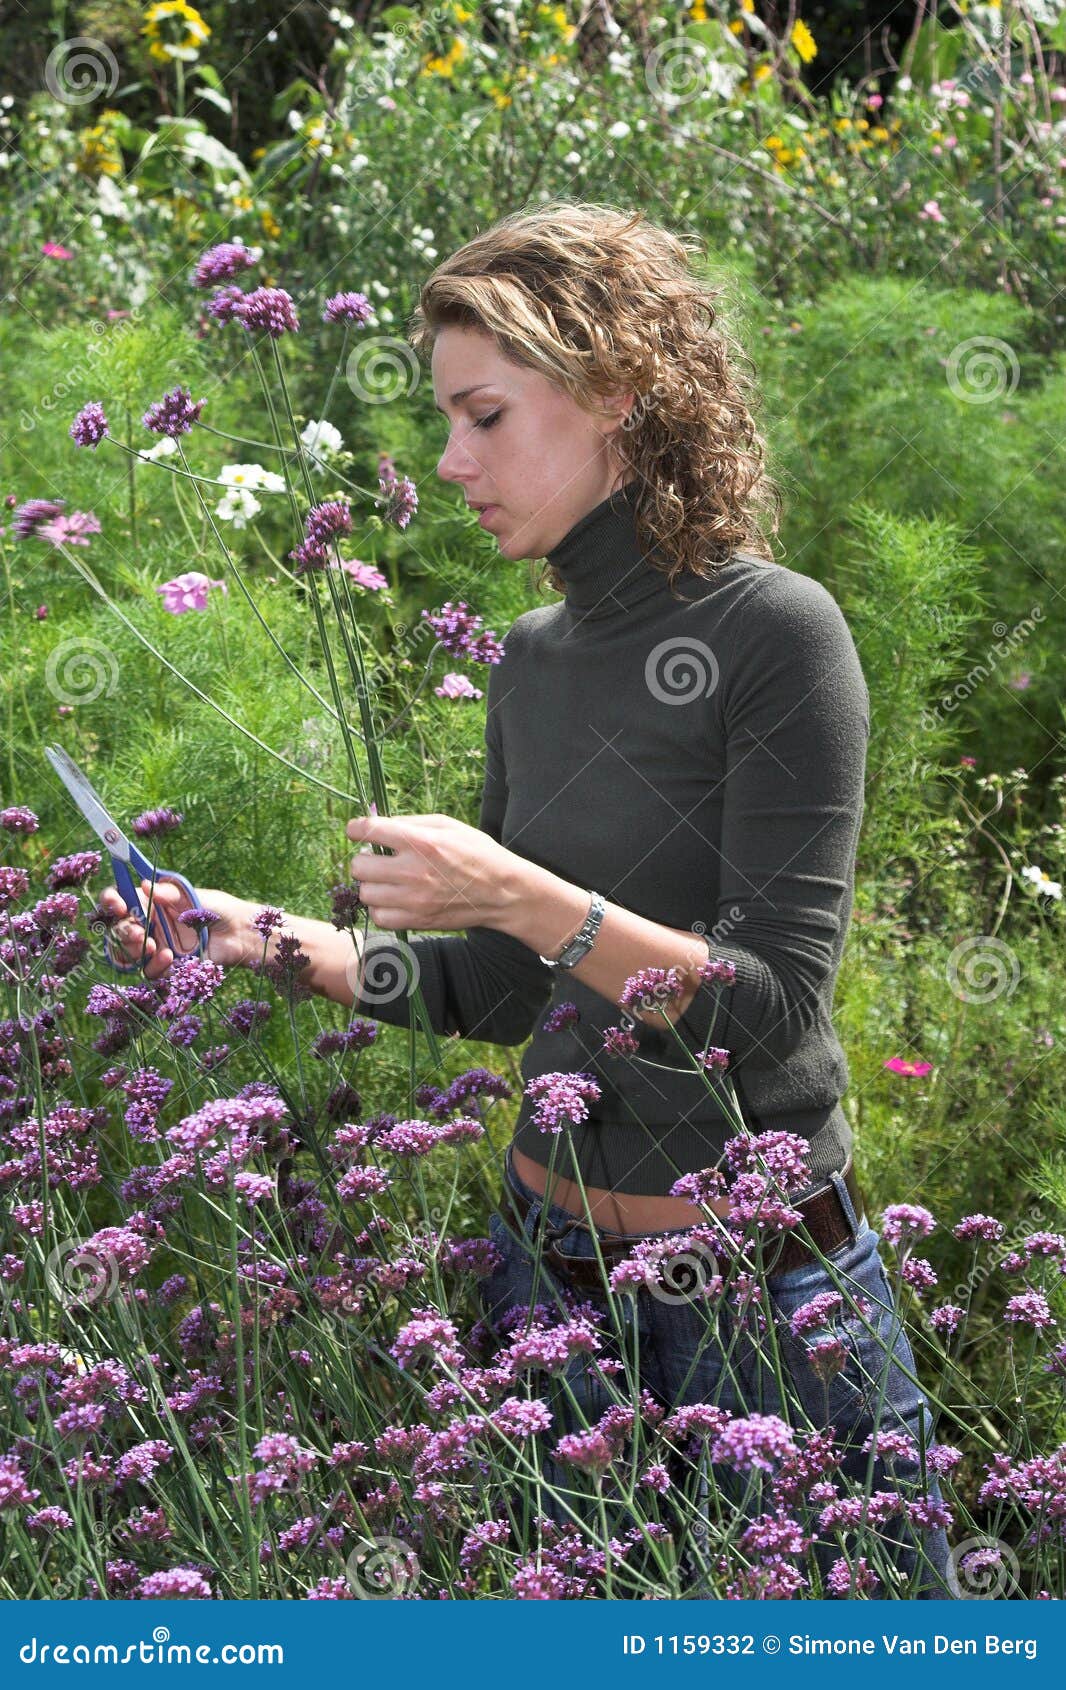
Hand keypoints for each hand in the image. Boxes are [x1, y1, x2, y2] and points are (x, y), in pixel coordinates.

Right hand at [96, 880, 254, 977]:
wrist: (240, 934)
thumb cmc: (217, 908)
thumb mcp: (193, 896)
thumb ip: (170, 892)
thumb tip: (144, 884)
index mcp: (150, 903)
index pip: (120, 900)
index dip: (111, 902)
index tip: (117, 905)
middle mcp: (148, 925)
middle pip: (118, 929)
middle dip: (122, 931)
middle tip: (137, 933)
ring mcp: (155, 947)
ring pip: (128, 953)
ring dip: (134, 950)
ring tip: (152, 946)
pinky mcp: (166, 967)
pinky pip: (149, 971)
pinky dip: (154, 966)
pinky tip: (170, 957)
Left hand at [346, 812, 518, 932]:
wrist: (503, 893)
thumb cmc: (478, 854)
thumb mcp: (449, 826)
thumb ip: (411, 823)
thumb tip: (379, 825)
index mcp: (421, 842)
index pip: (369, 831)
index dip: (355, 828)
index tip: (356, 830)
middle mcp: (413, 871)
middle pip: (359, 866)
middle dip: (364, 859)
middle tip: (377, 858)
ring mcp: (413, 899)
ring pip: (365, 893)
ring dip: (371, 885)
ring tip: (386, 881)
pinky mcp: (417, 920)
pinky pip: (379, 916)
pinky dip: (381, 907)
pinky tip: (392, 899)